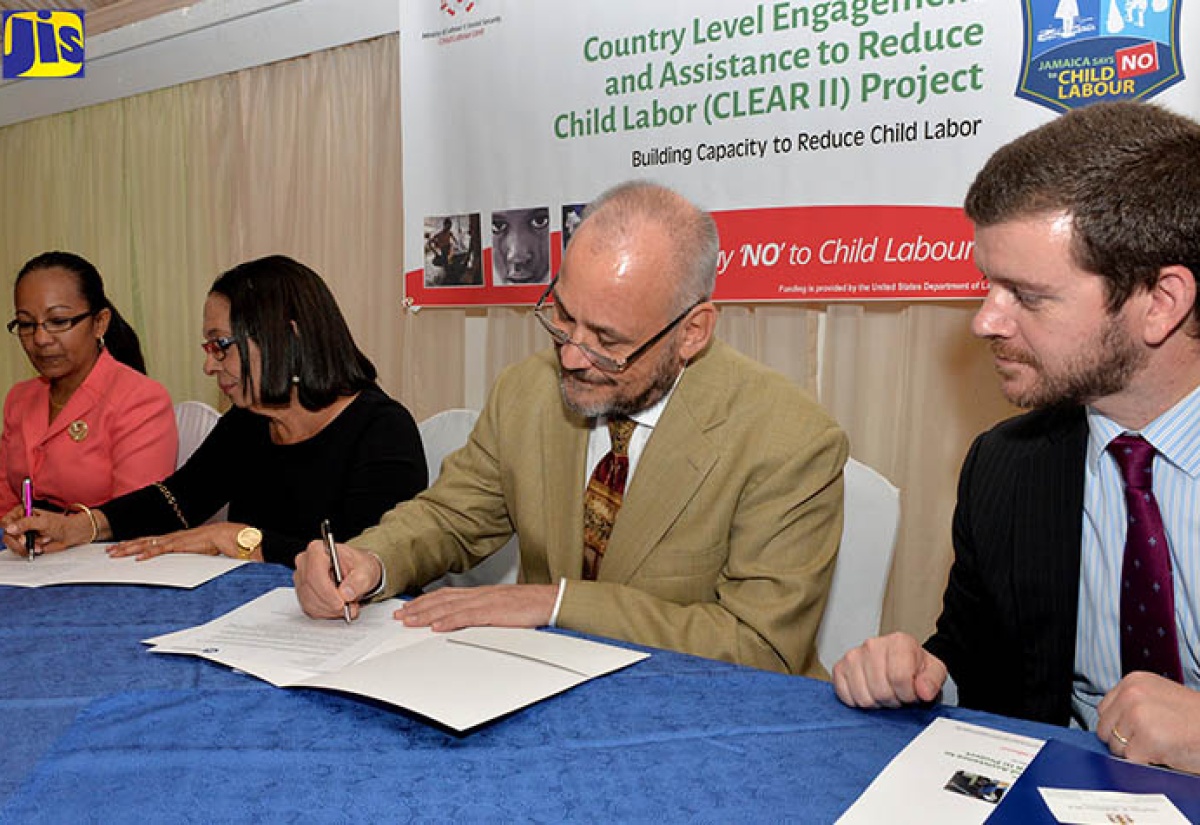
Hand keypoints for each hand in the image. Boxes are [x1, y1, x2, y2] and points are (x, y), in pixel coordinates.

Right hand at [3, 509, 89, 554]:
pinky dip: (31, 550)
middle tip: (28, 543)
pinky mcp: (28, 544)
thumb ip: (26, 524)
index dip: (9, 530)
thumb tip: (10, 528)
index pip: (5, 522)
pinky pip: (22, 551)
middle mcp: (20, 523)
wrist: (72, 534)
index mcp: (22, 513)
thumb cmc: (60, 524)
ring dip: (27, 546)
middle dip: (18, 542)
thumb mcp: (44, 522)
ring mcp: (23, 534)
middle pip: (7, 536)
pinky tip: (41, 547)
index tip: (17, 535)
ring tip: (41, 542)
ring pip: (13, 545)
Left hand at [107, 523, 244, 560]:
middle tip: (109, 552)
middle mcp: (170, 538)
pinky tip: (138, 558)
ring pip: (146, 544)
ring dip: (130, 549)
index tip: (120, 548)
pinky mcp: (180, 545)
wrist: (225, 536)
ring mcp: (174, 540)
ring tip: (116, 554)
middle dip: (124, 546)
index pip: (148, 541)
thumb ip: (184, 559)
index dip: (133, 545)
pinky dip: (148, 553)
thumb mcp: (194, 553)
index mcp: (172, 539)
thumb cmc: (214, 544)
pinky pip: (161, 549)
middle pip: (142, 541)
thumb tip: (178, 567)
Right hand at [293, 540, 381, 620]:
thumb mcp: (366, 571)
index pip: (315, 573)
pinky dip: (325, 612)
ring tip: (347, 608)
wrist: (357, 572)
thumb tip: (346, 593)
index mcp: (318, 550)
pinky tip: (338, 609)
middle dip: (330, 603)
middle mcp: (305, 562)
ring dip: (329, 610)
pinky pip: (309, 608)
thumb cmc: (359, 566)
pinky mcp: (302, 592)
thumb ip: (358, 581)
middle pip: (310, 589)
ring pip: (309, 601)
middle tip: (348, 608)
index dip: (327, 591)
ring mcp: (301, 578)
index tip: (341, 602)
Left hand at [395, 584, 557, 631]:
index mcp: (481, 594)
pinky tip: (436, 627)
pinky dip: (450, 621)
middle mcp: (479, 595)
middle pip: (442, 600)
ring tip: (410, 621)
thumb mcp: (502, 610)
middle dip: (418, 608)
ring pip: (450, 607)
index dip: (425, 601)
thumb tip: (467, 624)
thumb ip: (484, 614)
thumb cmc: (531, 607)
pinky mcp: (495, 612)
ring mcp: (486, 602)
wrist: (552, 601)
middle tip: (400, 616)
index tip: (408, 608)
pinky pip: (468, 617)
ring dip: (427, 614)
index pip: (446, 596)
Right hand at [832, 632, 947, 708]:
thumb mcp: (934, 672)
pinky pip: (844, 695)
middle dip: (892, 700)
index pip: (900, 679)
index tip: (912, 693)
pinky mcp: (840, 668)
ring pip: (863, 697)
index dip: (908, 695)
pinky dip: (857, 701)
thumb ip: (932, 681)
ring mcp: (854, 655)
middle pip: (881, 691)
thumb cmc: (915, 667)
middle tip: (898, 694)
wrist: (901, 661)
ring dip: (876, 702)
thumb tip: (923, 691)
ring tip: (884, 692)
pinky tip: (869, 692)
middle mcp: (873, 645)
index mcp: (899, 642)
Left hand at [1097, 672, 1199, 771]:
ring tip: (1162, 744)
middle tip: (1152, 739)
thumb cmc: (1196, 719)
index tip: (1135, 731)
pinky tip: (1166, 752)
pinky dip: (1148, 763)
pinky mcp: (1147, 739)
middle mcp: (1131, 694)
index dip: (1119, 726)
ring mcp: (1137, 716)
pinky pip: (1131, 760)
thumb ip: (1133, 705)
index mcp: (1133, 681)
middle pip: (1105, 729)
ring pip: (1116, 747)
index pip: (1104, 710)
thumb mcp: (1160, 698)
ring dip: (1136, 752)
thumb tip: (1109, 725)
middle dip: (1124, 740)